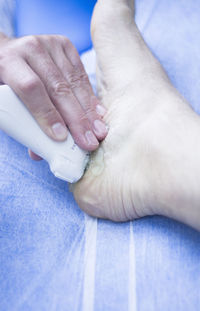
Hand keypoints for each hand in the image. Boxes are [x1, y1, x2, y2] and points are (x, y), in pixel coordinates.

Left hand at [0, 33, 107, 159]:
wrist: (10, 51)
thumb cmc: (9, 82)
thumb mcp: (8, 101)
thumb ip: (23, 123)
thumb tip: (40, 153)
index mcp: (8, 62)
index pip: (31, 88)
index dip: (47, 114)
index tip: (61, 137)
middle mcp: (31, 49)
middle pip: (58, 88)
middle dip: (76, 119)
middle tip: (88, 141)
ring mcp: (51, 44)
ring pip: (74, 82)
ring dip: (88, 111)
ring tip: (98, 132)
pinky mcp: (66, 45)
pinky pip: (82, 75)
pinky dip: (91, 98)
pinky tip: (98, 114)